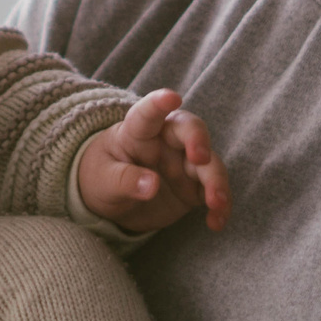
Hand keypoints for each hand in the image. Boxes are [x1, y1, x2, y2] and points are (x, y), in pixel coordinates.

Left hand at [75, 89, 232, 232]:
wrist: (110, 201)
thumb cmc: (101, 178)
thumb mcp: (102, 181)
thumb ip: (124, 180)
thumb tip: (151, 184)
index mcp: (137, 132)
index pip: (147, 114)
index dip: (159, 103)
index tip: (171, 97)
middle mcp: (166, 141)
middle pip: (189, 130)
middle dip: (198, 140)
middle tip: (200, 157)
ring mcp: (183, 163)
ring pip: (208, 163)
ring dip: (216, 180)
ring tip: (217, 203)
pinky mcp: (194, 186)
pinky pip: (213, 191)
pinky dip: (219, 206)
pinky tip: (217, 222)